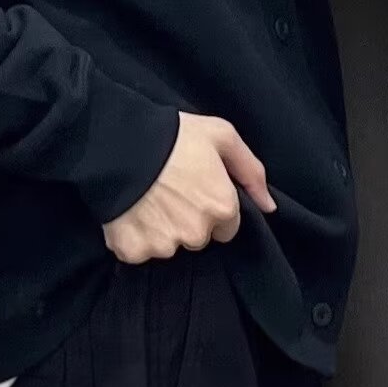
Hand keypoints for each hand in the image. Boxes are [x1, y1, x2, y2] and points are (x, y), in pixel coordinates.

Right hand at [103, 112, 276, 263]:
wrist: (118, 140)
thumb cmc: (173, 135)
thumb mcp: (221, 136)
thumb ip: (250, 172)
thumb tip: (269, 207)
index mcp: (222, 208)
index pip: (227, 228)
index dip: (212, 208)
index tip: (195, 191)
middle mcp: (196, 234)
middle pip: (198, 239)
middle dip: (188, 221)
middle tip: (170, 192)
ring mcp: (164, 246)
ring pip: (169, 247)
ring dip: (161, 230)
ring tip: (148, 199)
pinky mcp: (134, 252)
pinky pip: (139, 252)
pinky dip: (135, 237)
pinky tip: (131, 212)